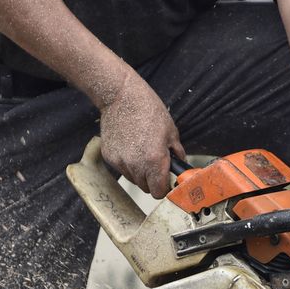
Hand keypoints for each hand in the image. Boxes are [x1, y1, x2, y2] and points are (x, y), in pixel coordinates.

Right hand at [97, 71, 183, 198]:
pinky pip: (121, 168)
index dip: (165, 189)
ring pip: (133, 179)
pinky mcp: (109, 157)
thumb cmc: (148, 110)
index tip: (166, 182)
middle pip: (146, 188)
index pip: (159, 192)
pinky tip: (130, 146)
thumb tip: (180, 166)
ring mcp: (120, 162)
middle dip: (153, 181)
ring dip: (140, 173)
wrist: (121, 96)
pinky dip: (127, 163)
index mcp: (154, 161)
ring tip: (142, 152)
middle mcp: (135, 165)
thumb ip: (177, 153)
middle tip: (156, 165)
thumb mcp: (171, 131)